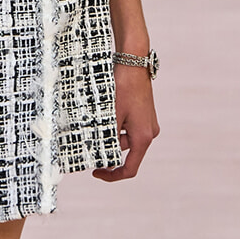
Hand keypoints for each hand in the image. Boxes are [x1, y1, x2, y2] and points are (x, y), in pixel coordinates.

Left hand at [93, 66, 158, 182]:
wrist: (133, 63)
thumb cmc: (122, 88)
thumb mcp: (111, 117)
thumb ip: (107, 139)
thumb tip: (100, 157)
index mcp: (143, 137)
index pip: (129, 168)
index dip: (112, 175)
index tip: (96, 173)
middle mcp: (149, 133)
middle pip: (126, 152)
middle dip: (108, 149)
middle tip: (90, 143)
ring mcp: (147, 123)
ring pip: (125, 139)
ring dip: (110, 135)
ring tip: (96, 122)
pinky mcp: (144, 115)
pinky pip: (128, 128)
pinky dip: (116, 126)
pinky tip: (105, 114)